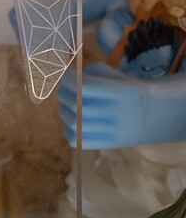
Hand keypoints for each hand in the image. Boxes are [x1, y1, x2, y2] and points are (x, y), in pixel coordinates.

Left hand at [58, 62, 185, 148]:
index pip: (85, 87)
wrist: (154, 115)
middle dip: (63, 95)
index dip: (69, 80)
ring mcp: (110, 131)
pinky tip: (72, 122)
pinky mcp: (105, 144)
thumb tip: (67, 81)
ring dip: (63, 112)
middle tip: (63, 91)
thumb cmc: (130, 91)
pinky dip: (67, 129)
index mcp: (120, 91)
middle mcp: (115, 112)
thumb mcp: (116, 75)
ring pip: (73, 123)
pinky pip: (75, 140)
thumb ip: (92, 73)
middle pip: (75, 104)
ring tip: (67, 106)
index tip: (67, 77)